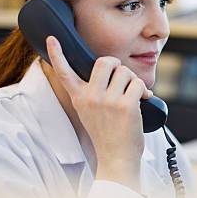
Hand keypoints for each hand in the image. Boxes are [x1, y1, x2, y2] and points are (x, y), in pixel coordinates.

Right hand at [45, 35, 151, 191]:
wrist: (116, 158)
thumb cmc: (108, 134)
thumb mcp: (91, 112)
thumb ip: (94, 93)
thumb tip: (113, 72)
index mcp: (79, 98)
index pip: (64, 72)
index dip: (58, 54)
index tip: (52, 39)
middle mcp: (90, 97)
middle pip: (105, 61)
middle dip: (118, 66)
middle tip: (123, 78)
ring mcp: (107, 101)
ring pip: (125, 72)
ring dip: (133, 81)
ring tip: (132, 96)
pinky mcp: (125, 105)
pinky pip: (138, 84)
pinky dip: (144, 91)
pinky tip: (143, 101)